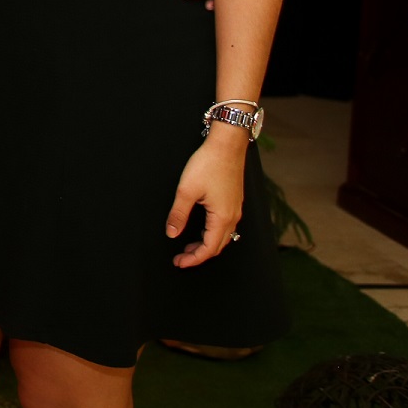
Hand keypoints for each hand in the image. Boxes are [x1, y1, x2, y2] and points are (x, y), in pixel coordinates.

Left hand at [165, 125, 247, 267]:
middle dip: (199, 254)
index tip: (179, 262)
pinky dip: (212, 233)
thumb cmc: (208, 164)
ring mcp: (235, 209)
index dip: (194, 259)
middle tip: (181, 257)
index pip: (209, 248)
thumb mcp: (186, 190)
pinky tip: (200, 229)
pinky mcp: (234, 201)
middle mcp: (233, 216)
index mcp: (222, 217)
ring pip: (222, 236)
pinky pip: (225, 225)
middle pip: (218, 245)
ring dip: (205, 244)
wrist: (227, 145)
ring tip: (187, 246)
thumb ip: (178, 214)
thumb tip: (172, 234)